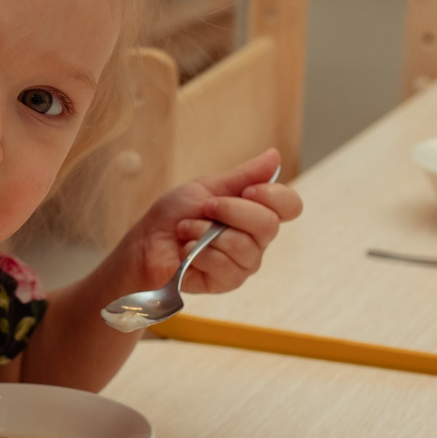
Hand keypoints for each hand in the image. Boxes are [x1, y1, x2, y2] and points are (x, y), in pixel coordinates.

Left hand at [118, 149, 303, 298]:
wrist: (146, 242)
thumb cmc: (175, 214)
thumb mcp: (208, 186)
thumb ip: (243, 175)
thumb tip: (275, 155)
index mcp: (255, 211)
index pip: (290, 205)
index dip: (274, 196)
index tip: (247, 190)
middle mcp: (256, 238)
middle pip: (269, 225)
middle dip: (231, 210)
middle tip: (205, 207)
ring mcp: (244, 262)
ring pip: (244, 246)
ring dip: (206, 233)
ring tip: (186, 230)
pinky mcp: (228, 282)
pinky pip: (226, 266)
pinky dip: (200, 253)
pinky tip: (187, 251)